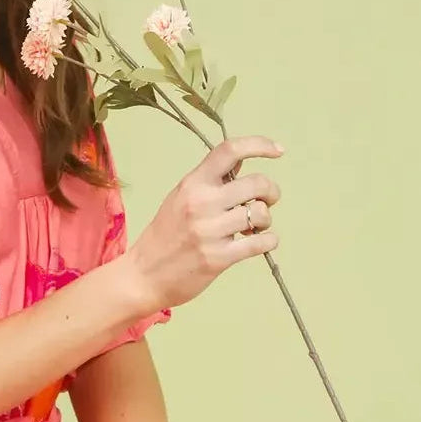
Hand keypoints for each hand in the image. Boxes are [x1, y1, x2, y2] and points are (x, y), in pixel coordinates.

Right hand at [124, 135, 283, 310]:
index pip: (229, 150)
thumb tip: (241, 167)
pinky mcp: (218, 258)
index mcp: (192, 184)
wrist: (142, 276)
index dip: (259, 145)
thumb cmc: (163, 237)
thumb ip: (208, 183)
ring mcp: (209, 231)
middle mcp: (201, 203)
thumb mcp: (179, 200)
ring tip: (255, 227)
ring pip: (261, 213)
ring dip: (266, 219)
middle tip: (267, 200)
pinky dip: (269, 240)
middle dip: (271, 191)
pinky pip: (261, 242)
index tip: (278, 151)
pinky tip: (260, 242)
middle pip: (257, 183)